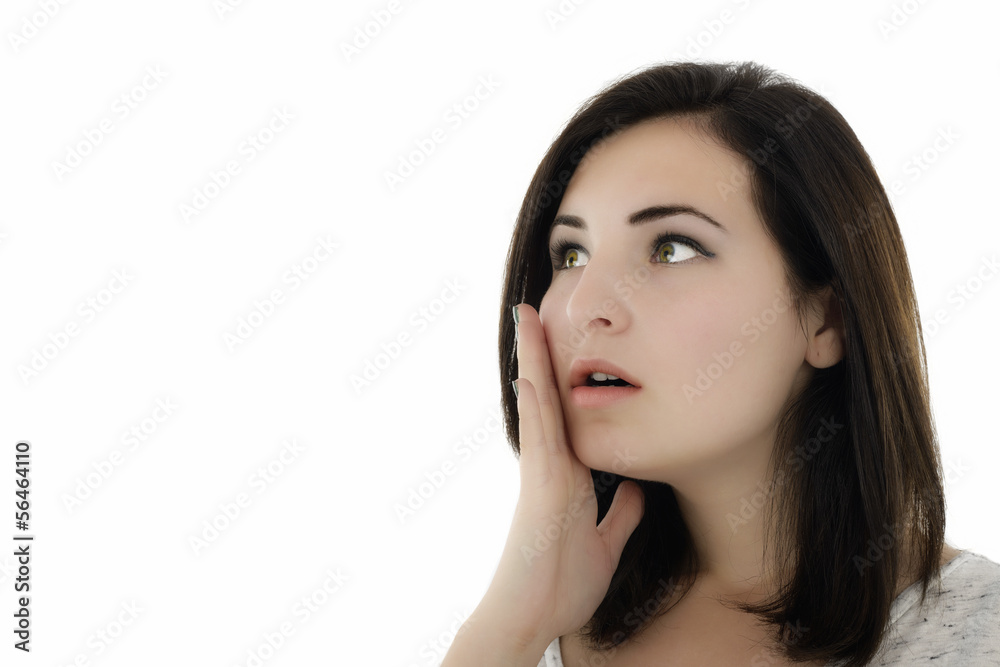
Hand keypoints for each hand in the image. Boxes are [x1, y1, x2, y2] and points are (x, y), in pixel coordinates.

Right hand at [483, 303, 644, 648]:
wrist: (532, 618)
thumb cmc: (559, 585)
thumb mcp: (606, 543)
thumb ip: (620, 514)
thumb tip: (636, 488)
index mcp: (568, 476)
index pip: (565, 414)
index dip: (560, 377)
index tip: (559, 342)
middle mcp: (552, 468)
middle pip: (547, 399)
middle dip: (540, 354)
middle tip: (532, 311)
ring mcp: (542, 476)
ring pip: (539, 407)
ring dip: (532, 362)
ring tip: (528, 321)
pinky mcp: (538, 492)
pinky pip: (538, 441)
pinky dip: (536, 407)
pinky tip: (532, 377)